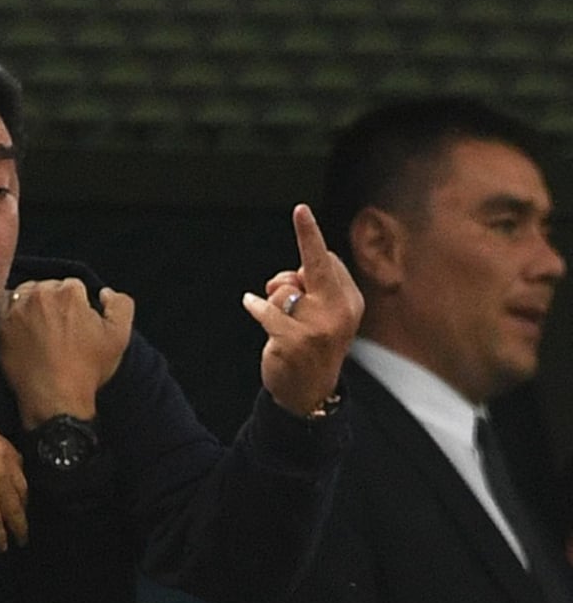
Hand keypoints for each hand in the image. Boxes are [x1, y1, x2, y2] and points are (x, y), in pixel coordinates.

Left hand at [0, 278, 134, 428]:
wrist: (55, 399)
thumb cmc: (88, 369)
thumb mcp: (119, 337)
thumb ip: (120, 305)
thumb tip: (104, 292)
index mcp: (69, 293)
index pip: (73, 286)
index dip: (78, 303)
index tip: (77, 322)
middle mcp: (40, 294)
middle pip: (48, 287)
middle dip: (54, 302)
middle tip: (59, 327)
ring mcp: (17, 309)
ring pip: (26, 293)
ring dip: (33, 304)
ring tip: (40, 328)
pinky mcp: (1, 324)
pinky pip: (4, 306)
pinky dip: (12, 312)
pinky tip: (20, 328)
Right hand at [0, 417, 27, 552]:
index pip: (16, 460)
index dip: (17, 474)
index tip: (17, 483)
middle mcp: (2, 464)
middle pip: (20, 486)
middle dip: (23, 501)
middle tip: (24, 510)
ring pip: (14, 509)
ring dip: (19, 525)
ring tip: (21, 537)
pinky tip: (1, 546)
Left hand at [242, 204, 363, 417]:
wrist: (309, 394)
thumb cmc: (312, 344)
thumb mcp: (324, 315)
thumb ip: (312, 289)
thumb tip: (287, 280)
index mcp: (351, 303)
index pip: (327, 261)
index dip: (308, 242)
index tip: (300, 209)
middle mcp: (339, 313)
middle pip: (312, 265)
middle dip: (300, 247)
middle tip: (287, 272)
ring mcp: (318, 328)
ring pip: (283, 290)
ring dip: (273, 298)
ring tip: (281, 319)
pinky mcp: (294, 341)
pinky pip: (265, 309)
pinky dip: (255, 306)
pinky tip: (251, 305)